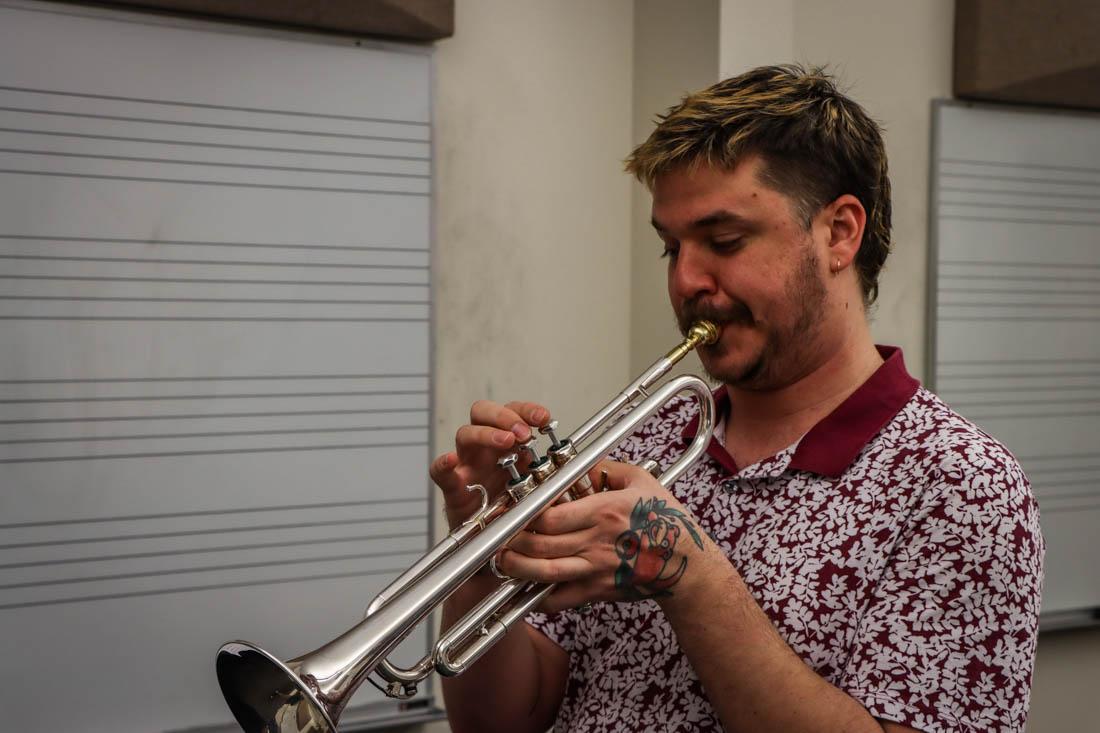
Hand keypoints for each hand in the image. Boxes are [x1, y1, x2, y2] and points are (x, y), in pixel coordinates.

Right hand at [430, 400, 549, 529]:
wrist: (493, 540)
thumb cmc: (513, 508)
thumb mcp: (538, 485)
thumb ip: (550, 471)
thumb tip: (576, 463)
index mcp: (507, 444)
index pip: (512, 412)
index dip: (527, 410)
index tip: (543, 418)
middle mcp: (485, 448)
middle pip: (483, 413)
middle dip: (504, 416)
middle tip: (523, 432)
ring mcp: (467, 465)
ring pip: (465, 434)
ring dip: (487, 433)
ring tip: (507, 442)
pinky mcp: (452, 486)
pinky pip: (440, 471)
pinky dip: (443, 464)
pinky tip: (451, 460)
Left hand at [498, 461, 709, 611]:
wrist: (686, 563)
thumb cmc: (665, 519)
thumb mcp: (640, 481)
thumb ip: (607, 467)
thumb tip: (581, 460)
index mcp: (603, 512)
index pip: (550, 516)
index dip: (525, 515)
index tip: (515, 509)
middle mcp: (595, 542)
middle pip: (539, 545)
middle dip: (512, 541)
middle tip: (498, 535)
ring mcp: (594, 570)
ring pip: (544, 573)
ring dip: (517, 568)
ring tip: (503, 560)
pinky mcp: (597, 591)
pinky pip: (560, 599)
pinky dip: (538, 598)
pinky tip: (525, 589)